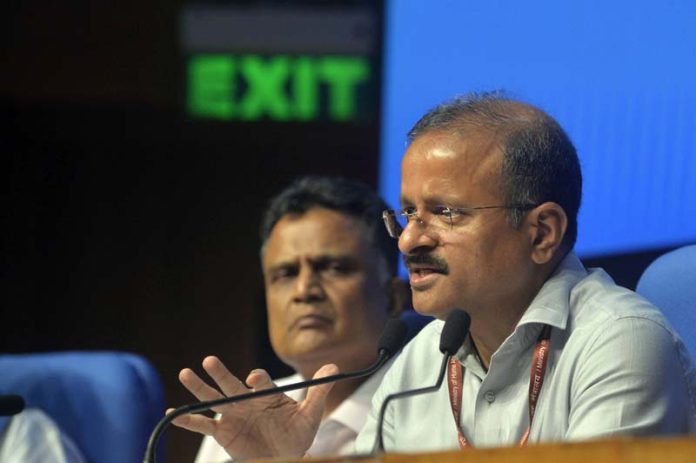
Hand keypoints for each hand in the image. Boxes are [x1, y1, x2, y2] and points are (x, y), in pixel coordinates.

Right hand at [170, 356, 337, 459]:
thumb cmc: (297, 434)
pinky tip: (173, 414)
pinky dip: (189, 421)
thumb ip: (319, 391)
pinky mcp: (225, 433)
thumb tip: (334, 367)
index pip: (260, 381)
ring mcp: (234, 415)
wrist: (286, 457)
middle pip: (232, 384)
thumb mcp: (311, 414)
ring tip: (185, 373)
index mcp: (267, 394)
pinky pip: (204, 425)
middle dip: (221, 373)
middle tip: (209, 361)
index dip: (257, 379)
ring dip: (199, 388)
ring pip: (214, 399)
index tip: (254, 380)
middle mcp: (247, 400)